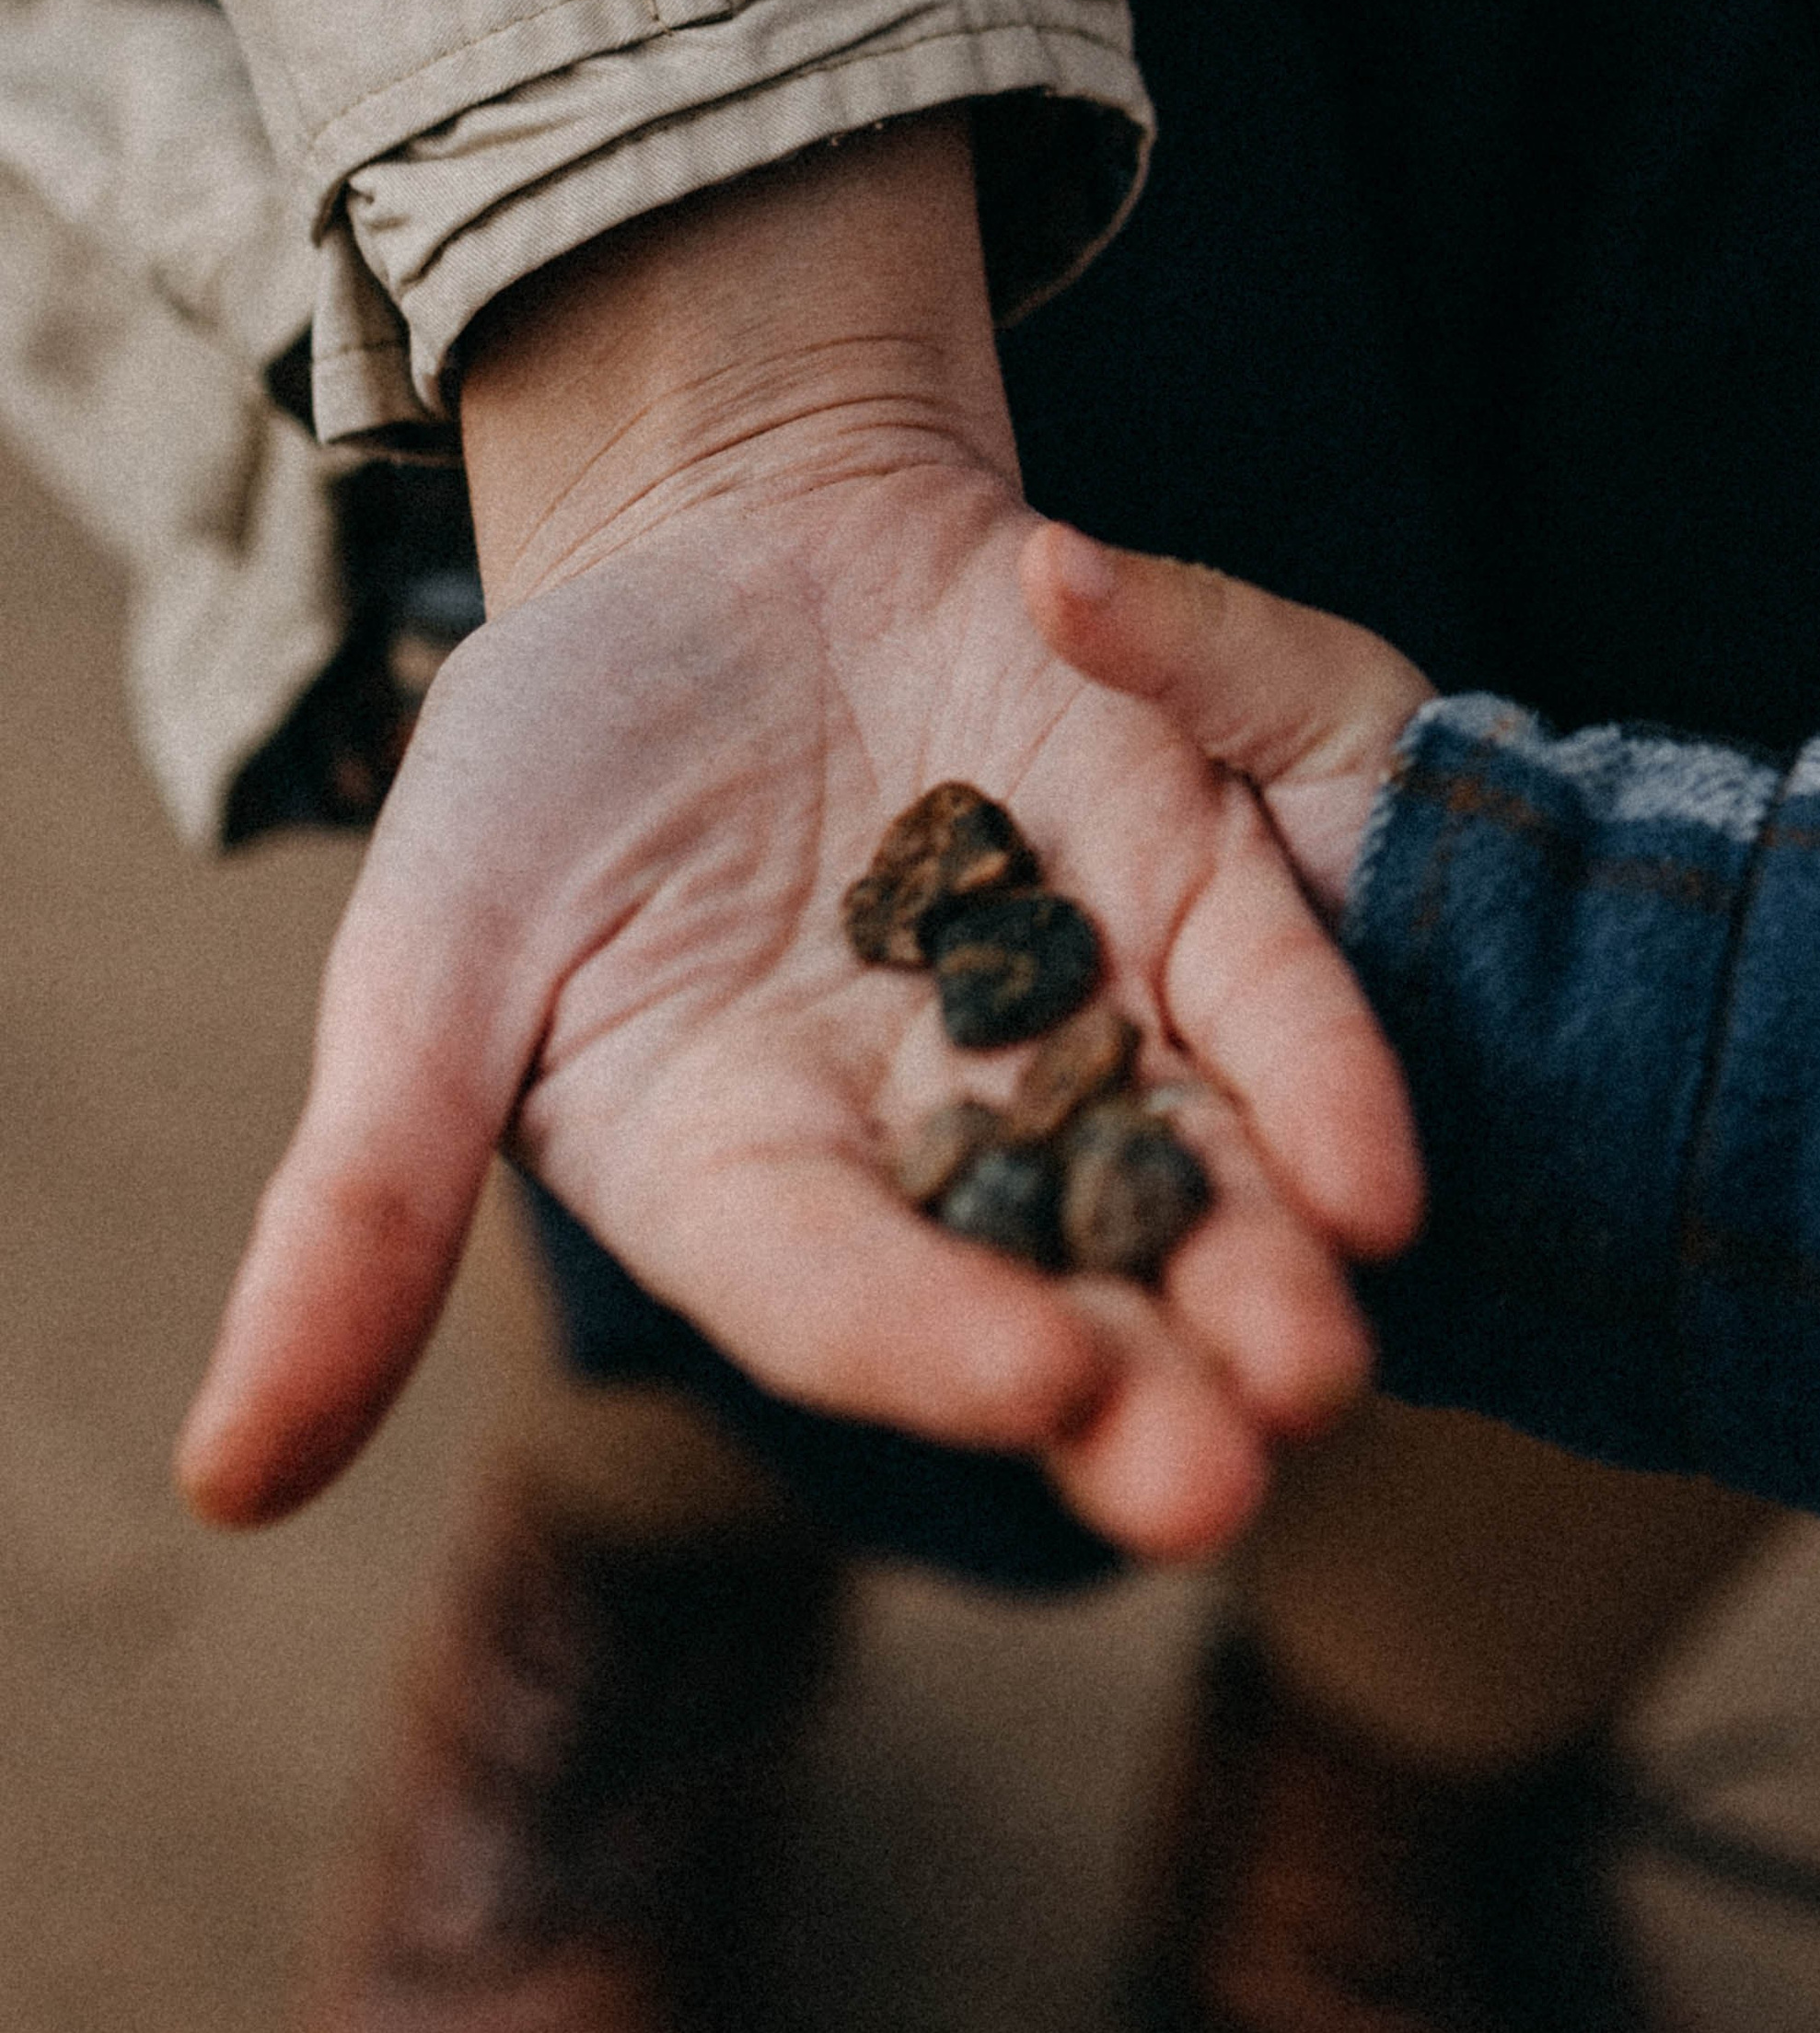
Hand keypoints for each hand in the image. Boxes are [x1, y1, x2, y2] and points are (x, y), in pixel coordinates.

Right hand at [175, 124, 1421, 1557]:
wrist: (723, 547)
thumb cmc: (548, 764)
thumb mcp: (426, 966)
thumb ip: (363, 1204)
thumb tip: (223, 1485)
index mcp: (744, 1192)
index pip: (837, 1296)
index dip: (923, 1341)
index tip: (1027, 1386)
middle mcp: (930, 1156)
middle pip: (1049, 1290)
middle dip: (1142, 1385)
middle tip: (1219, 1476)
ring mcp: (1077, 1036)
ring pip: (1188, 1184)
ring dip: (1264, 1273)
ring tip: (1325, 1358)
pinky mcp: (1189, 910)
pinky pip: (1272, 1011)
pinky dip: (1326, 1083)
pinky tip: (1385, 1177)